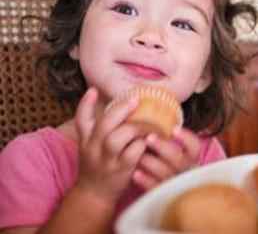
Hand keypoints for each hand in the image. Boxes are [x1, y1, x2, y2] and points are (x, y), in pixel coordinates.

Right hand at [74, 87, 146, 203]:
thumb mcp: (92, 146)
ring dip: (135, 127)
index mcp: (85, 140)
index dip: (86, 103)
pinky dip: (142, 144)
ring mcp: (106, 160)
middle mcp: (93, 148)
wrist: (93, 195)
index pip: (81, 119)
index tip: (94, 89)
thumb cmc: (98, 165)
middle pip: (103, 126)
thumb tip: (123, 106)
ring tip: (150, 120)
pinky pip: (132, 153)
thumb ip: (101, 129)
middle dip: (120, 110)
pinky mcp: (120, 170)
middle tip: (136, 99)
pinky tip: (150, 139)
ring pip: (116, 139)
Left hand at [133, 128, 201, 190]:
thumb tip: (158, 107)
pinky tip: (135, 172)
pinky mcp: (162, 195)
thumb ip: (167, 134)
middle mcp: (186, 170)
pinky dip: (145, 180)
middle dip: (164, 147)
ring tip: (140, 156)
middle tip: (149, 137)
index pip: (194, 146)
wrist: (164, 188)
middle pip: (180, 160)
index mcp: (190, 157)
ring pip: (166, 174)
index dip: (186, 138)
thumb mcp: (171, 148)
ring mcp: (174, 183)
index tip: (173, 129)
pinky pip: (155, 188)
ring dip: (152, 163)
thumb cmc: (164, 160)